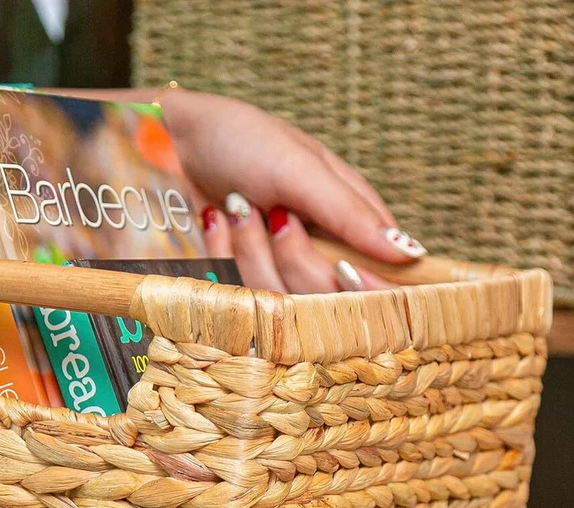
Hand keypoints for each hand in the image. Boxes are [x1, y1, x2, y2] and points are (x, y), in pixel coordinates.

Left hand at [160, 88, 426, 292]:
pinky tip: (213, 220)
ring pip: (281, 300)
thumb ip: (349, 213)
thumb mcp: (300, 168)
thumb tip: (408, 252)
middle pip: (328, 297)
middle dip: (297, 257)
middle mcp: (316, 255)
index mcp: (348, 224)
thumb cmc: (240, 141)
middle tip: (276, 216)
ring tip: (237, 206)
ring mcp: (273, 273)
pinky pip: (238, 295)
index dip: (368, 287)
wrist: (166, 145)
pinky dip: (223, 254)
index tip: (345, 272)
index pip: (381, 279)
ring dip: (254, 251)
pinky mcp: (234, 285)